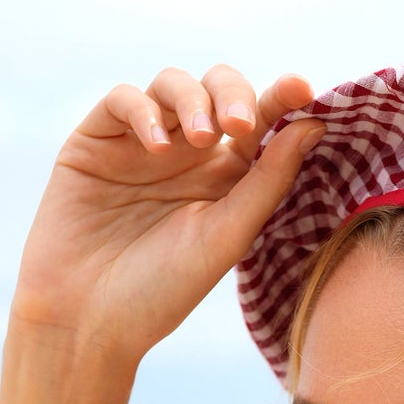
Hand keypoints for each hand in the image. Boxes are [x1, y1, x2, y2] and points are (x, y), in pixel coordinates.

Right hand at [8, 63, 323, 361]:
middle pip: (218, 90)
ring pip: (173, 84)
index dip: (282, 98)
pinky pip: (123, 99)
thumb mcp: (227, 236)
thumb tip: (315, 125)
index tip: (303, 90)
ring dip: (193, 101)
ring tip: (202, 138)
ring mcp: (140, 143)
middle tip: (241, 126)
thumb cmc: (163, 290)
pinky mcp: (96, 140)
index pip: (260, 122)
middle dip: (234, 95)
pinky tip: (158, 147)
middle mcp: (185, 154)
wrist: (89, 319)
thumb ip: (269, 180)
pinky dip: (145, 112)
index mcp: (226, 177)